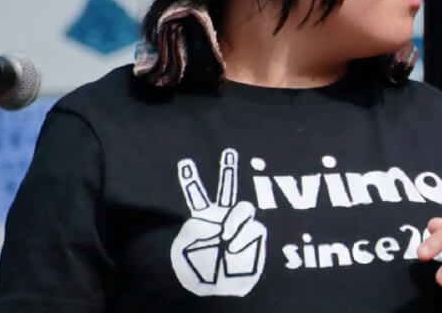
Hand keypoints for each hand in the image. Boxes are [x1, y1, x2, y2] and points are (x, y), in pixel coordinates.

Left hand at [170, 149, 266, 296]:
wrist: (221, 290)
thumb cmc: (201, 272)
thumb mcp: (187, 251)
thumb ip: (198, 234)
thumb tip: (220, 228)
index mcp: (202, 219)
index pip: (197, 196)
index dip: (191, 180)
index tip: (185, 163)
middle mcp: (223, 218)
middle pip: (227, 189)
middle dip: (229, 170)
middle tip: (229, 152)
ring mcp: (241, 226)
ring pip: (244, 207)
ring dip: (236, 219)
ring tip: (226, 236)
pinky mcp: (257, 235)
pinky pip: (254, 228)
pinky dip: (243, 237)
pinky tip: (233, 248)